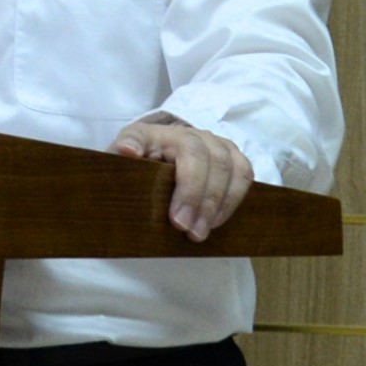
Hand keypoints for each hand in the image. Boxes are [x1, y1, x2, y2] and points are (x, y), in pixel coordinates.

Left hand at [114, 113, 254, 240]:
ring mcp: (213, 142)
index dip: (136, 144)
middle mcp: (186, 133)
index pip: (142, 135)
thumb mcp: (127, 169)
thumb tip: (126, 150)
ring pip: (225, 164)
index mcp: (151, 135)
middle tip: (181, 226)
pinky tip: (216, 221)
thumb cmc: (147, 170)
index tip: (129, 154)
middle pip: (197, 155)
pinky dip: (233, 199)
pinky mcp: (233, 156)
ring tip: (200, 231)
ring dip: (215, 201)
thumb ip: (121, 162)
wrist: (171, 164)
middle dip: (192, 194)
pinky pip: (243, 173)